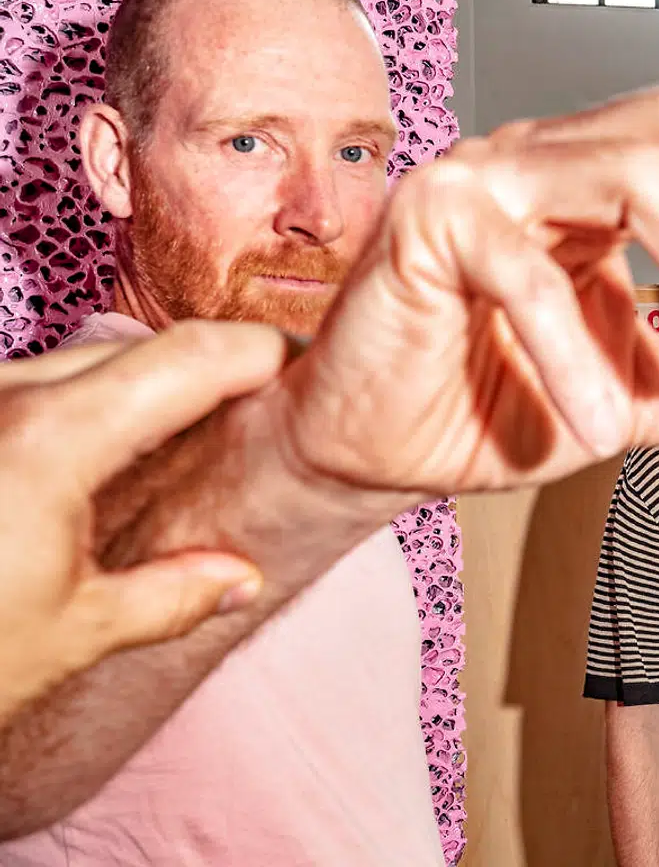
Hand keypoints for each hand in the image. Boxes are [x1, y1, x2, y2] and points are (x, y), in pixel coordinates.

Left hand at [0, 322, 285, 724]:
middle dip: (209, 368)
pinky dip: (90, 410)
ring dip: (144, 389)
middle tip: (261, 409)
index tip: (306, 369)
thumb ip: (172, 594)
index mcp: (50, 441)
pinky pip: (35, 392)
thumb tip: (239, 577)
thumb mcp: (71, 633)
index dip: (261, 354)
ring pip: (80, 364)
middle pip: (136, 347)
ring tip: (195, 439)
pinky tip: (109, 463)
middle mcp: (2, 401)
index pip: (190, 359)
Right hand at [280, 83, 658, 494]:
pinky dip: (575, 350)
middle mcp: (552, 166)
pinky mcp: (431, 221)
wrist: (374, 449)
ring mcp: (491, 181)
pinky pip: (525, 271)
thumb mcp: (647, 401)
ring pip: (625, 173)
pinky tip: (599, 418)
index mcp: (603, 192)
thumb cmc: (495, 403)